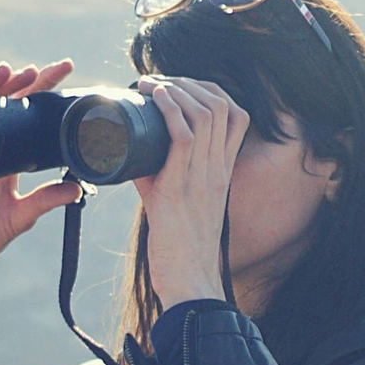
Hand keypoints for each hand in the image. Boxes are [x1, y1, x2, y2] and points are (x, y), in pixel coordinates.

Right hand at [0, 59, 82, 324]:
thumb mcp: (20, 216)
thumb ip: (44, 200)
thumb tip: (78, 187)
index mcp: (6, 157)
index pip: (26, 116)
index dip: (41, 93)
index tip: (63, 73)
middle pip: (2, 104)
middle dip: (19, 83)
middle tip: (40, 69)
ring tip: (5, 71)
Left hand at [129, 75, 247, 311]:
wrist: (188, 283)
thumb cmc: (180, 247)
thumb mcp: (176, 200)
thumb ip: (159, 175)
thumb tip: (128, 153)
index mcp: (223, 170)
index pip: (236, 114)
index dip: (210, 89)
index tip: (178, 85)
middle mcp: (218, 168)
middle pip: (221, 104)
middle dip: (190, 82)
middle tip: (158, 81)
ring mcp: (203, 176)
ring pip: (206, 112)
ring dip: (177, 89)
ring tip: (152, 84)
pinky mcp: (180, 188)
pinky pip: (184, 136)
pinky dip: (170, 109)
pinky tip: (155, 96)